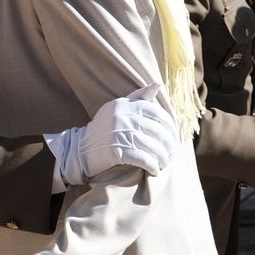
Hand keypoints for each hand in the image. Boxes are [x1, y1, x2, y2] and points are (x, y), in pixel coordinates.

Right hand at [46, 84, 177, 187]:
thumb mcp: (118, 108)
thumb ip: (138, 97)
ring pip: (152, 146)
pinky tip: (155, 170)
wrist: (81, 149)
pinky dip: (152, 165)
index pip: (156, 113)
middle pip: (156, 131)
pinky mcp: (116, 151)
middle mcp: (122, 117)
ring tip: (165, 163)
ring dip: (162, 157)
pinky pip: (142, 159)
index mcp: (124, 105)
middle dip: (168, 144)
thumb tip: (158, 85)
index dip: (169, 126)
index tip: (174, 136)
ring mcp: (118, 134)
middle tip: (172, 153)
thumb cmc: (104, 129)